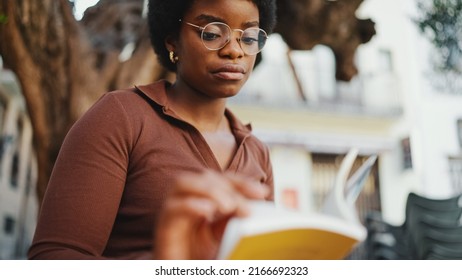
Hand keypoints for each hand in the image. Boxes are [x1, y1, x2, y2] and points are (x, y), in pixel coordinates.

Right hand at [154, 170, 269, 259]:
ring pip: (183, 182)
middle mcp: (185, 199)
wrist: (181, 274)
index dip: (242, 182)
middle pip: (205, 177)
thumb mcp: (222, 235)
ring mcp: (171, 211)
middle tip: (247, 209)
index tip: (262, 193)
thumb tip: (252, 207)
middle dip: (229, 188)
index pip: (222, 179)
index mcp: (202, 198)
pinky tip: (208, 211)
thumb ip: (233, 219)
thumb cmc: (199, 256)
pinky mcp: (163, 227)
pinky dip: (192, 205)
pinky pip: (173, 208)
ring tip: (228, 206)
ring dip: (209, 190)